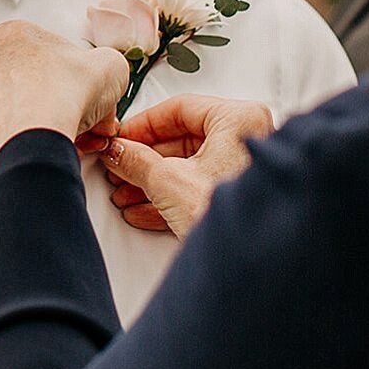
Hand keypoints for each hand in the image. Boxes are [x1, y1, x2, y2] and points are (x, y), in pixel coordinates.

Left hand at [0, 20, 129, 174]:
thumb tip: (102, 76)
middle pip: (11, 81)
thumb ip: (106, 63)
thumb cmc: (64, 100)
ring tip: (37, 140)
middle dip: (34, 101)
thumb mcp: (110, 67)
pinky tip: (12, 151)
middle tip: (59, 122)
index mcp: (14, 36)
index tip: (73, 97)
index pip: (38, 54)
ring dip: (9, 122)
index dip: (62, 79)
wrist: (35, 140)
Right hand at [100, 95, 273, 239]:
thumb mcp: (168, 181)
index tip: (123, 136)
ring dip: (153, 180)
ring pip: (188, 165)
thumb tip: (118, 151)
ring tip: (128, 190)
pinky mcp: (235, 196)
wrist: (249, 260)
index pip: (180, 108)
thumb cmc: (230, 217)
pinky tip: (144, 208)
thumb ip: (136, 161)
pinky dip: (169, 196)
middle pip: (183, 140)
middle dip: (146, 158)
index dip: (144, 124)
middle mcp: (246, 139)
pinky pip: (197, 186)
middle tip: (122, 163)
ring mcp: (243, 169)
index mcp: (238, 119)